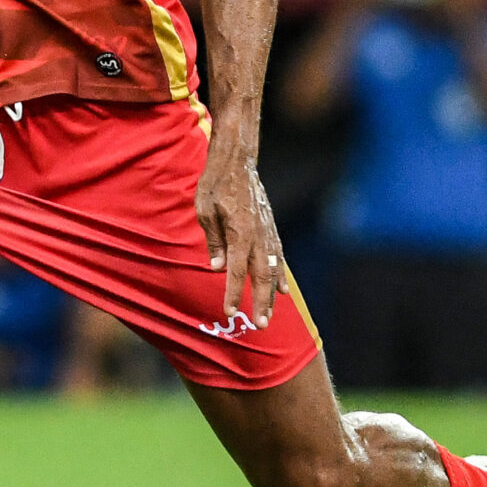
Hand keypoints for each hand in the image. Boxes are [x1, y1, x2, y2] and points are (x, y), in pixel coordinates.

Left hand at [195, 151, 282, 328]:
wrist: (238, 161)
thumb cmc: (215, 184)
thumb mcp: (204, 209)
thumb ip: (213, 240)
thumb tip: (218, 268)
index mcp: (240, 231)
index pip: (237, 270)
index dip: (234, 292)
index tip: (230, 312)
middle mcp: (258, 235)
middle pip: (261, 275)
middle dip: (261, 301)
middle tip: (261, 325)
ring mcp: (267, 231)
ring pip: (273, 269)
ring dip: (272, 294)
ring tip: (271, 316)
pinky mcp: (271, 228)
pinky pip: (278, 256)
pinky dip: (281, 275)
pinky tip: (282, 291)